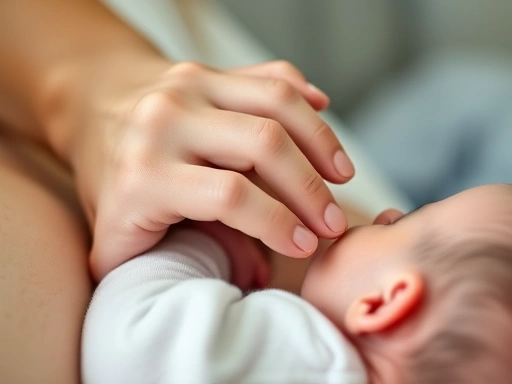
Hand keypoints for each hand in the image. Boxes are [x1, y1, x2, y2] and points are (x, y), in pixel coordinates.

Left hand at [48, 56, 353, 280]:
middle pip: (262, 143)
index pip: (229, 196)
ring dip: (320, 140)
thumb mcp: (119, 236)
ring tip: (342, 174)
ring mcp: (192, 85)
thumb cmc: (111, 181)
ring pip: (276, 102)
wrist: (92, 105)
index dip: (276, 224)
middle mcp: (168, 119)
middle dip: (309, 189)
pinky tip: (323, 116)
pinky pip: (271, 75)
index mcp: (144, 171)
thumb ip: (173, 265)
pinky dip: (304, 96)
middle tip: (330, 221)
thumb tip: (253, 281)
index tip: (304, 244)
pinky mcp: (210, 70)